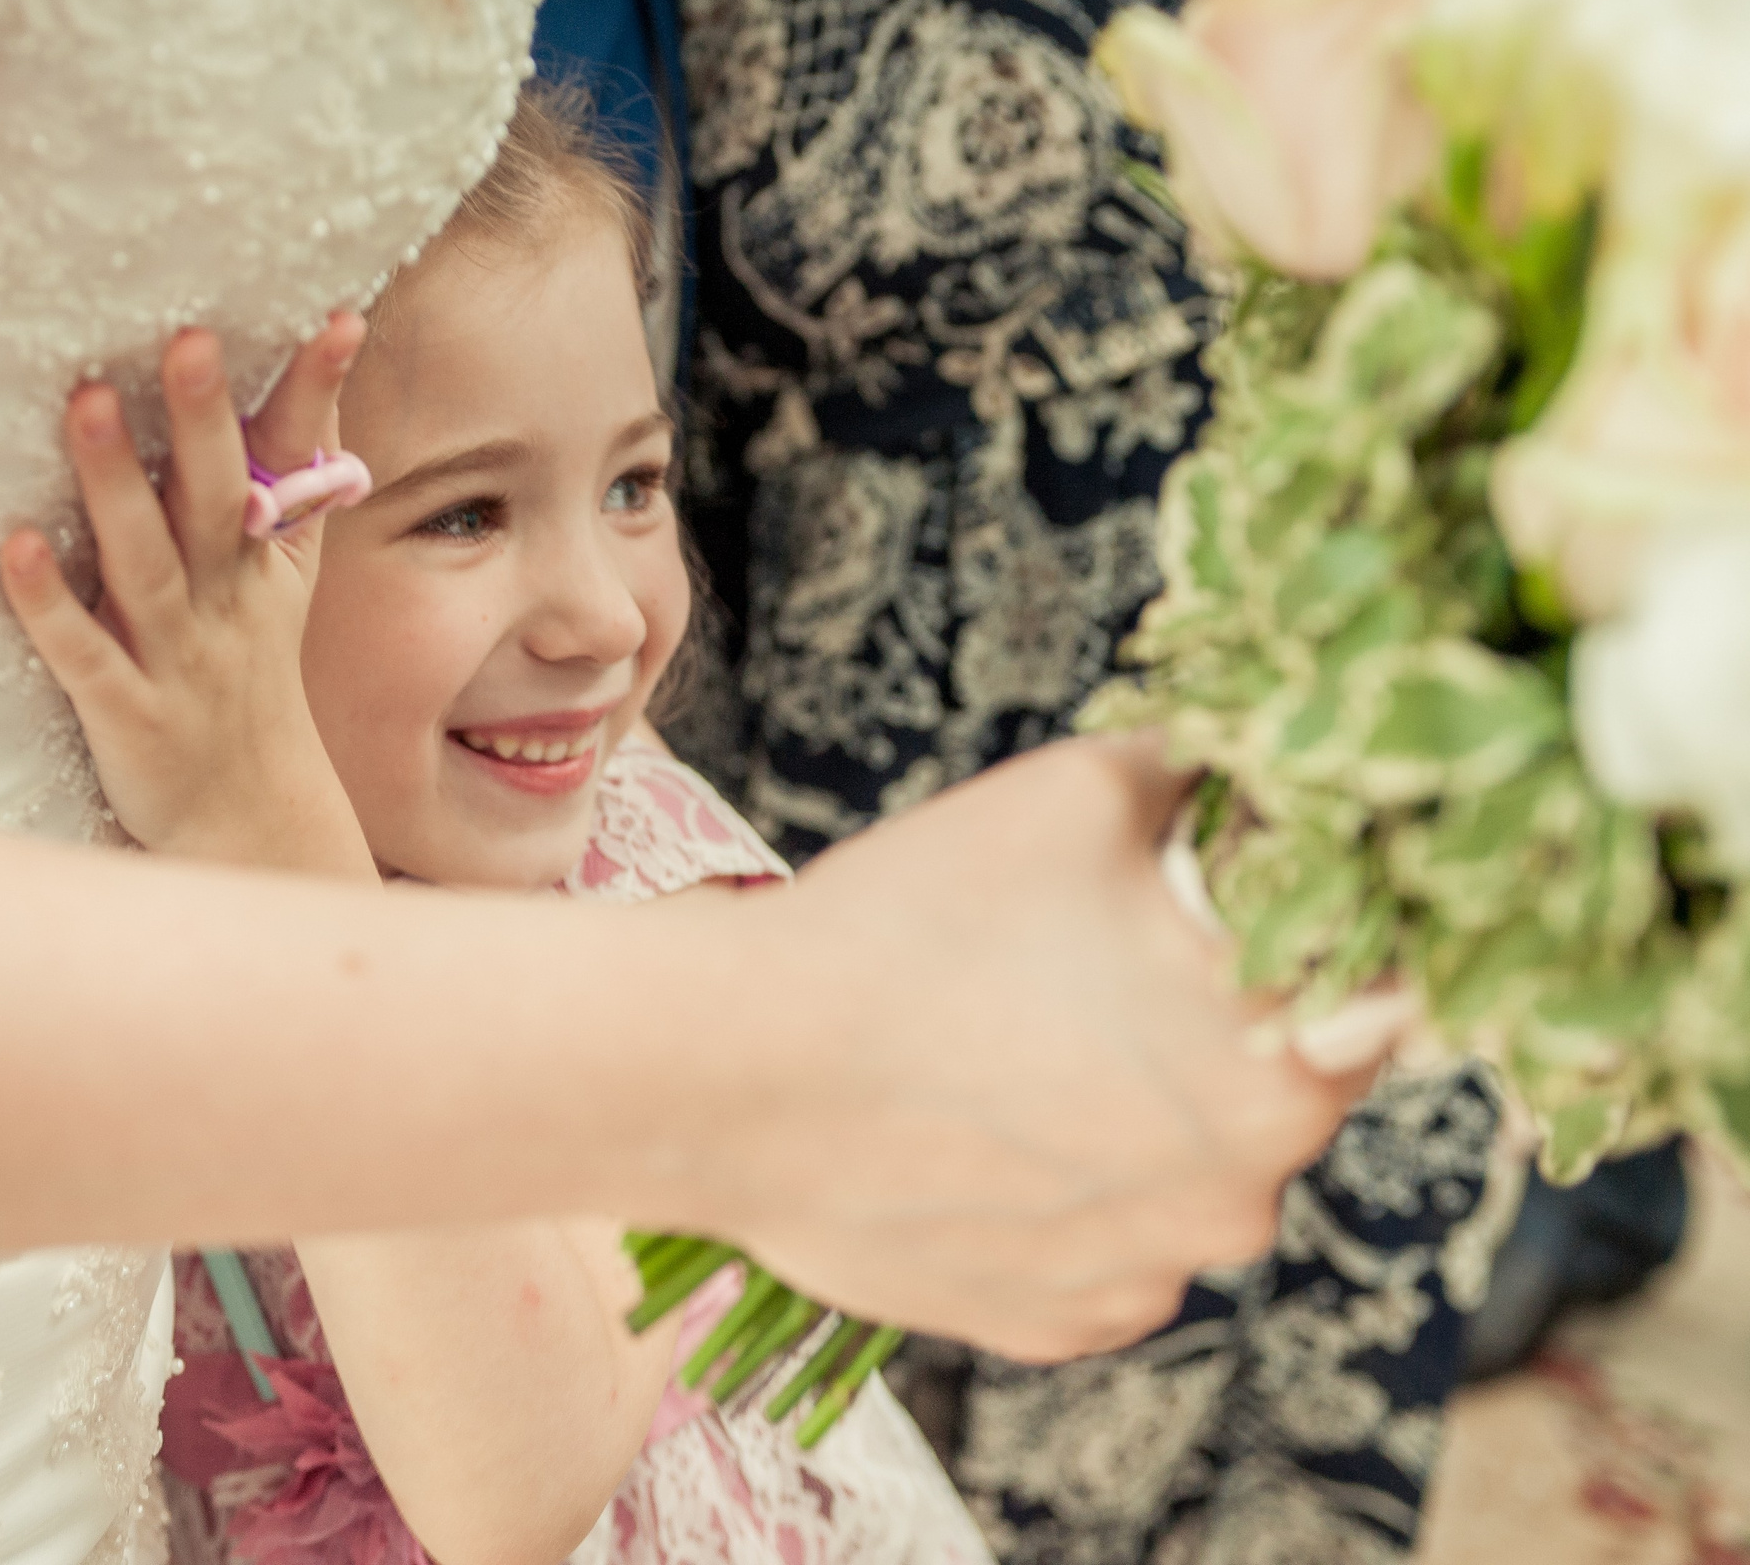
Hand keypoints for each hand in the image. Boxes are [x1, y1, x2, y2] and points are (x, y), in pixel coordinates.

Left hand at [0, 318, 375, 876]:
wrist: (249, 824)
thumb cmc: (250, 684)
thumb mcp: (284, 589)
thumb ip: (290, 494)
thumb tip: (314, 391)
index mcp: (265, 567)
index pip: (296, 465)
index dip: (314, 393)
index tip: (339, 318)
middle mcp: (226, 602)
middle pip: (214, 498)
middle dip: (204, 418)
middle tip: (188, 336)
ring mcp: (175, 657)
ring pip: (145, 561)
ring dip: (115, 482)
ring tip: (88, 400)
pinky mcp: (124, 711)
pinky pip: (82, 651)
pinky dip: (49, 603)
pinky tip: (12, 547)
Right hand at [703, 734, 1380, 1363]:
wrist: (729, 1073)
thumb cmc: (907, 924)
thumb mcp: (1081, 789)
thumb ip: (1210, 778)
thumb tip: (1259, 767)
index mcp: (1280, 1074)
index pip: (1366, 998)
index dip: (1302, 938)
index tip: (1217, 909)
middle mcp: (1238, 1204)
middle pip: (1271, 1094)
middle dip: (1208, 1028)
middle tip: (1090, 964)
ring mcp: (1143, 1279)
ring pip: (1182, 1175)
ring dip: (1135, 1116)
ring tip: (1013, 1045)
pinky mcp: (1055, 1328)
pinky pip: (1102, 1246)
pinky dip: (1065, 1192)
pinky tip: (980, 1126)